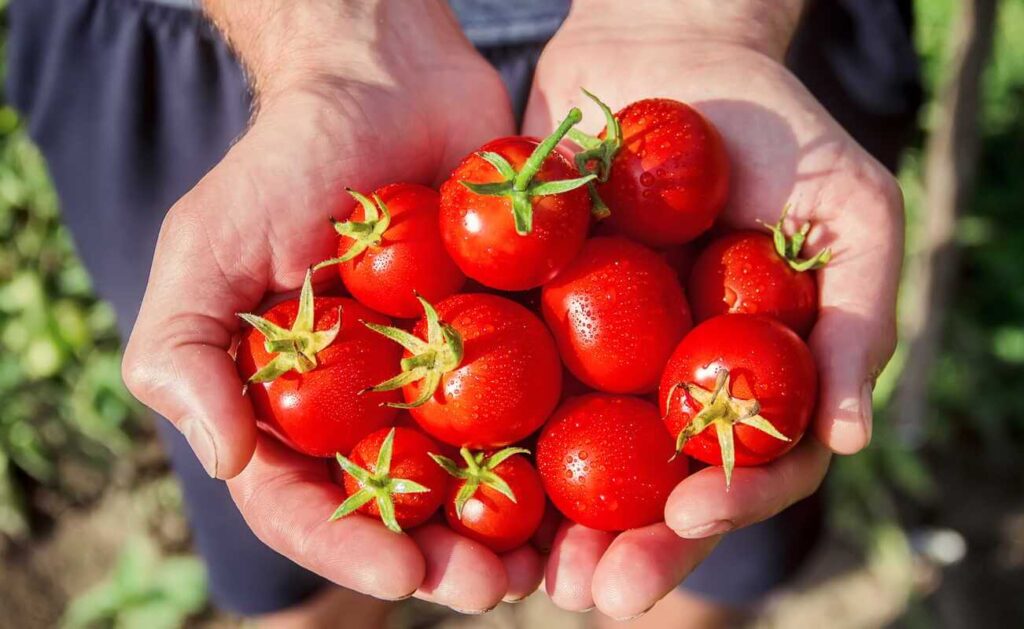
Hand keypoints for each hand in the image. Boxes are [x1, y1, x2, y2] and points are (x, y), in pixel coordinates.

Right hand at [122, 1, 540, 610]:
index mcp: (296, 411)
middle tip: (491, 588)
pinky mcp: (515, 342)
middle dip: (444, 561)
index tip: (398, 567)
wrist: (388, 83)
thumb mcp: (207, 248)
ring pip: (480, 481)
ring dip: (513, 533)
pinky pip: (540, 409)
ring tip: (547, 565)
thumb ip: (185, 354)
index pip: (309, 503)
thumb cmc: (286, 162)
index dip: (348, 545)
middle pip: (406, 513)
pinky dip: (566, 455)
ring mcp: (450, 381)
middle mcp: (372, 412)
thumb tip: (226, 460)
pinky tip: (600, 488)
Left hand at [523, 0, 901, 617]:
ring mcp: (596, 364)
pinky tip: (451, 478)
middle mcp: (668, 388)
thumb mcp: (846, 207)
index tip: (688, 514)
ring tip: (518, 573)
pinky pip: (502, 392)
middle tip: (592, 592)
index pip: (746, 469)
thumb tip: (856, 441)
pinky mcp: (526, 328)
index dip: (725, 503)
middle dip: (627, 548)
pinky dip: (480, 439)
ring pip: (571, 465)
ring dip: (548, 527)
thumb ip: (858, 314)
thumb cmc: (772, 124)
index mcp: (746, 380)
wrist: (660, 51)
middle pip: (650, 491)